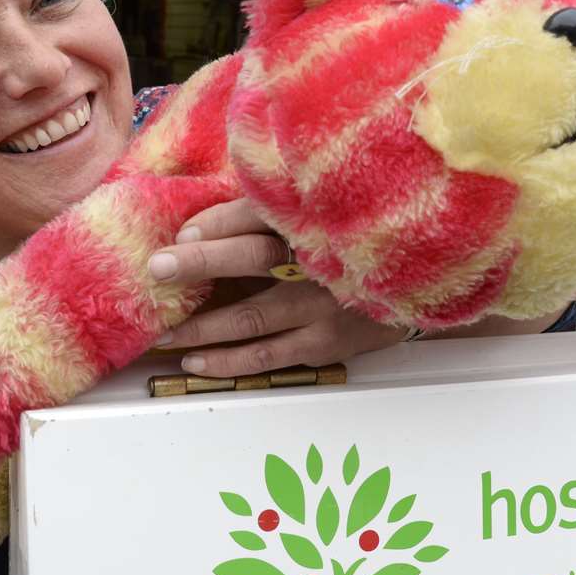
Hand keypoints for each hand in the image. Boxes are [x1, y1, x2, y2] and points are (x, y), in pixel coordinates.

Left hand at [147, 200, 406, 376]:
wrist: (418, 286)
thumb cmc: (348, 247)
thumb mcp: (317, 217)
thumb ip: (263, 214)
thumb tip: (194, 229)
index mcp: (318, 220)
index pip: (260, 212)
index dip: (217, 222)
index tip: (180, 232)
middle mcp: (323, 262)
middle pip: (254, 256)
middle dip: (201, 263)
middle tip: (157, 268)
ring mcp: (326, 306)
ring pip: (253, 317)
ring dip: (202, 326)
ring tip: (163, 331)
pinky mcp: (328, 343)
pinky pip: (269, 357)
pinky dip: (228, 361)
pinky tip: (195, 362)